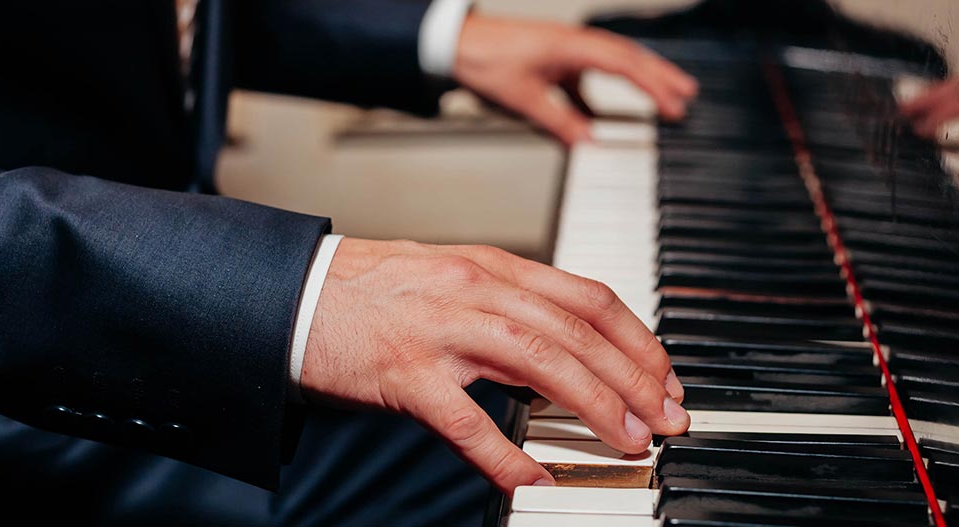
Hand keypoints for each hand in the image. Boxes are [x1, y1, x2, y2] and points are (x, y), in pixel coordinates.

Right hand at [301, 239, 687, 493]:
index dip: (638, 339)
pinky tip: (534, 477)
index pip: (587, 297)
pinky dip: (507, 454)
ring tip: (627, 441)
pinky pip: (468, 421)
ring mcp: (440, 330)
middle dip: (635, 379)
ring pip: (540, 362)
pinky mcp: (405, 373)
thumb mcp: (449, 278)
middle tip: (666, 419)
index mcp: (491, 266)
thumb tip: (565, 344)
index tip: (665, 377)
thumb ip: (507, 303)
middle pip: (577, 331)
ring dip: (595, 405)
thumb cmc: (369, 290)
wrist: (292, 292)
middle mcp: (475, 290)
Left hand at [452, 13, 697, 144]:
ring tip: (666, 98)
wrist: (456, 44)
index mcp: (572, 46)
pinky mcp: (556, 59)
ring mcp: (567, 49)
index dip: (653, 86)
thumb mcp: (524, 100)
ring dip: (641, 79)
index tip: (674, 105)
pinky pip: (591, 73)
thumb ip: (559, 123)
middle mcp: (575, 43)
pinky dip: (604, 91)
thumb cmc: (486, 61)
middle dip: (661, 77)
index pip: (625, 65)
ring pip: (615, 62)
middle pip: (630, 58)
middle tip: (689, 96)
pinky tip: (603, 116)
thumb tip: (589, 144)